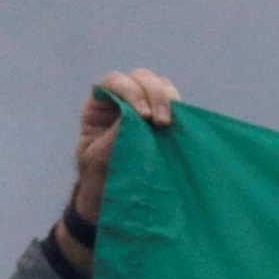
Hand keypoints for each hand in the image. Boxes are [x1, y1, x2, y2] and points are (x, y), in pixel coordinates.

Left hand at [67, 67, 181, 228]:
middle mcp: (122, 99)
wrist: (110, 199)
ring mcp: (144, 106)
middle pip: (141, 78)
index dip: (131, 92)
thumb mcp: (100, 157)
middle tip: (161, 122)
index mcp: (99, 104)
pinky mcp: (161, 119)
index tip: (143, 117)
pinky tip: (179, 126)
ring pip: (160, 86)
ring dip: (168, 100)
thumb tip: (139, 116)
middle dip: (154, 95)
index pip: (115, 82)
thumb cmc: (98, 178)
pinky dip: (179, 111)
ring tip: (169, 124)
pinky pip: (174, 104)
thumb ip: (116, 134)